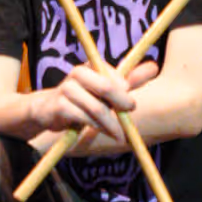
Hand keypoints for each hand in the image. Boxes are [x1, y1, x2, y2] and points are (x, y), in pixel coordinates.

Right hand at [32, 58, 158, 150]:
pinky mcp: (60, 106)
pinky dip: (96, 127)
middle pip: (106, 87)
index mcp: (89, 66)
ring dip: (111, 124)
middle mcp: (77, 74)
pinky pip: (84, 118)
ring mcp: (67, 89)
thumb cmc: (82, 99)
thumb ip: (128, 79)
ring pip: (96, 107)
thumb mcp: (105, 89)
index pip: (113, 75)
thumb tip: (154, 67)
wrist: (47, 111)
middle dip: (121, 102)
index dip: (124, 90)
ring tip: (119, 135)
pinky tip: (103, 132)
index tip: (130, 104)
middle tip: (131, 113)